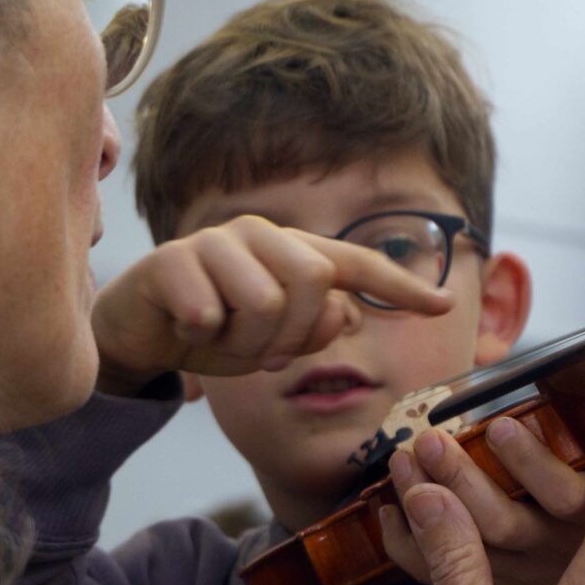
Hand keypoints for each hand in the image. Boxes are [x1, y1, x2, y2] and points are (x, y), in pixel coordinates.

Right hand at [92, 215, 452, 394]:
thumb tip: (344, 313)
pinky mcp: (172, 258)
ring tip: (221, 338)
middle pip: (313, 281)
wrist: (141, 330)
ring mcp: (217, 242)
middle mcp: (262, 236)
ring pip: (264, 301)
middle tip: (261, 349)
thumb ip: (315, 327)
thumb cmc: (216, 330)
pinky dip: (203, 337)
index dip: (402, 287)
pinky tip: (187, 329)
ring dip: (244, 343)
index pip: (358, 265)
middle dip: (292, 333)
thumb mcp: (274, 342)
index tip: (444, 305)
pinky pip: (208, 310)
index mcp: (293, 253)